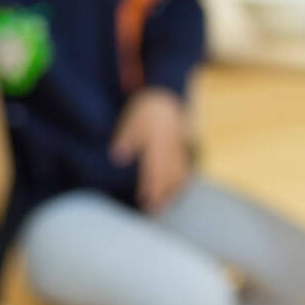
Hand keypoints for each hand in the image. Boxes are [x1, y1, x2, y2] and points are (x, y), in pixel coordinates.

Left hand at [111, 88, 191, 212]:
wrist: (169, 94)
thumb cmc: (146, 108)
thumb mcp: (131, 119)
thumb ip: (126, 138)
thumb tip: (118, 157)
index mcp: (158, 142)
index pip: (155, 169)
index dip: (151, 187)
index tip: (146, 202)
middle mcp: (171, 148)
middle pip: (169, 176)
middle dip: (163, 194)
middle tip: (156, 211)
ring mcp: (180, 148)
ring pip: (180, 173)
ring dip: (174, 190)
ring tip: (167, 203)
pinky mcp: (185, 147)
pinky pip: (185, 167)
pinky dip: (181, 179)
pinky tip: (177, 187)